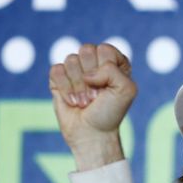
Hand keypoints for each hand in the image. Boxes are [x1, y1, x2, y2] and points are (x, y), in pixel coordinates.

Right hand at [49, 43, 136, 170]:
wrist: (92, 133)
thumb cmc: (110, 112)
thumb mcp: (126, 90)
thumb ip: (113, 70)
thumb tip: (86, 74)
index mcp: (114, 61)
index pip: (105, 49)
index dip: (105, 69)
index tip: (109, 88)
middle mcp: (94, 62)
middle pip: (86, 50)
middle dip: (91, 78)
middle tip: (96, 96)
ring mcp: (75, 69)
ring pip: (71, 60)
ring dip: (78, 86)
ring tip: (85, 101)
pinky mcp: (58, 78)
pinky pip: (56, 70)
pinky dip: (64, 88)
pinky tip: (71, 101)